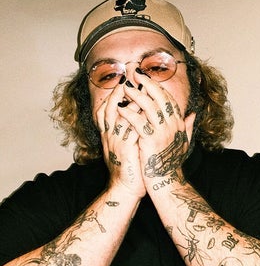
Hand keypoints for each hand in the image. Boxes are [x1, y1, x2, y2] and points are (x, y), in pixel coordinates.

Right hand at [96, 81, 145, 197]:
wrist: (126, 189)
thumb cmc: (132, 167)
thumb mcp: (130, 145)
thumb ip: (134, 129)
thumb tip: (142, 114)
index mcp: (111, 133)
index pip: (108, 108)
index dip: (115, 93)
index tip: (125, 79)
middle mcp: (110, 135)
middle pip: (111, 107)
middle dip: (120, 89)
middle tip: (129, 75)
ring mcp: (116, 142)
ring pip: (119, 116)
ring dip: (129, 101)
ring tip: (137, 86)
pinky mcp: (125, 150)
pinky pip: (130, 130)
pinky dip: (136, 119)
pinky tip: (145, 109)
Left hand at [117, 73, 195, 190]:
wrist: (166, 182)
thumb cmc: (172, 163)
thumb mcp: (184, 142)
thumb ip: (188, 126)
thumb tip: (193, 114)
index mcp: (178, 124)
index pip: (168, 99)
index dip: (157, 87)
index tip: (145, 78)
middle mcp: (172, 125)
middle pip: (160, 98)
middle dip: (146, 83)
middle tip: (134, 73)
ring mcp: (162, 132)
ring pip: (149, 107)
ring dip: (136, 94)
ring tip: (125, 87)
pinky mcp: (150, 141)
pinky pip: (138, 122)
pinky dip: (129, 113)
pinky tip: (120, 107)